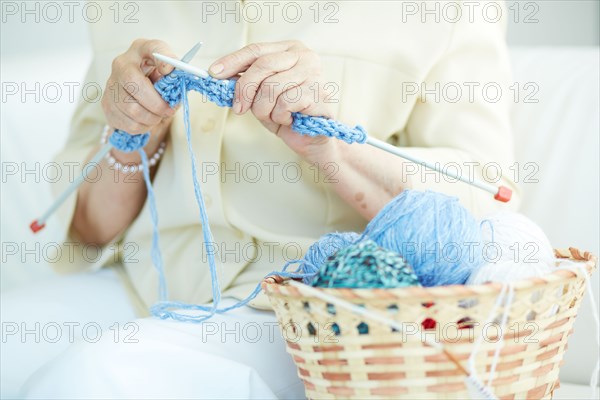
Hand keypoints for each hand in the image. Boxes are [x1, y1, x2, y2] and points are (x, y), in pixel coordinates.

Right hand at [102, 39, 176, 135]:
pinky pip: (127, 123)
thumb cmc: (156, 79)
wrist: (137, 92)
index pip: (153, 48)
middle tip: (168, 111)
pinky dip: (142, 127)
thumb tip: (176, 79)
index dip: (162, 59)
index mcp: (141, 50)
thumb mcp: (168, 72)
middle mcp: (121, 64)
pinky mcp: (106, 104)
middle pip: (137, 87)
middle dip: (157, 105)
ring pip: (132, 110)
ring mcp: (110, 84)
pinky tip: (146, 121)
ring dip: (151, 119)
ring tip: (157, 116)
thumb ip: (175, 74)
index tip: (169, 70)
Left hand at [209, 41, 338, 161]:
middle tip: (239, 109)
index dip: (233, 61)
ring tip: (275, 117)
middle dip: (245, 90)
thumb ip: (247, 82)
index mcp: (290, 50)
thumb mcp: (261, 95)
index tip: (214, 73)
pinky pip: (285, 103)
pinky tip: (289, 120)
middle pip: (262, 65)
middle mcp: (304, 56)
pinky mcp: (318, 93)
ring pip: (271, 87)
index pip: (256, 50)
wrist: (312, 140)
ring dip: (265, 109)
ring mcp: (314, 74)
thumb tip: (219, 74)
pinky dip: (281, 117)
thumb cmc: (287, 115)